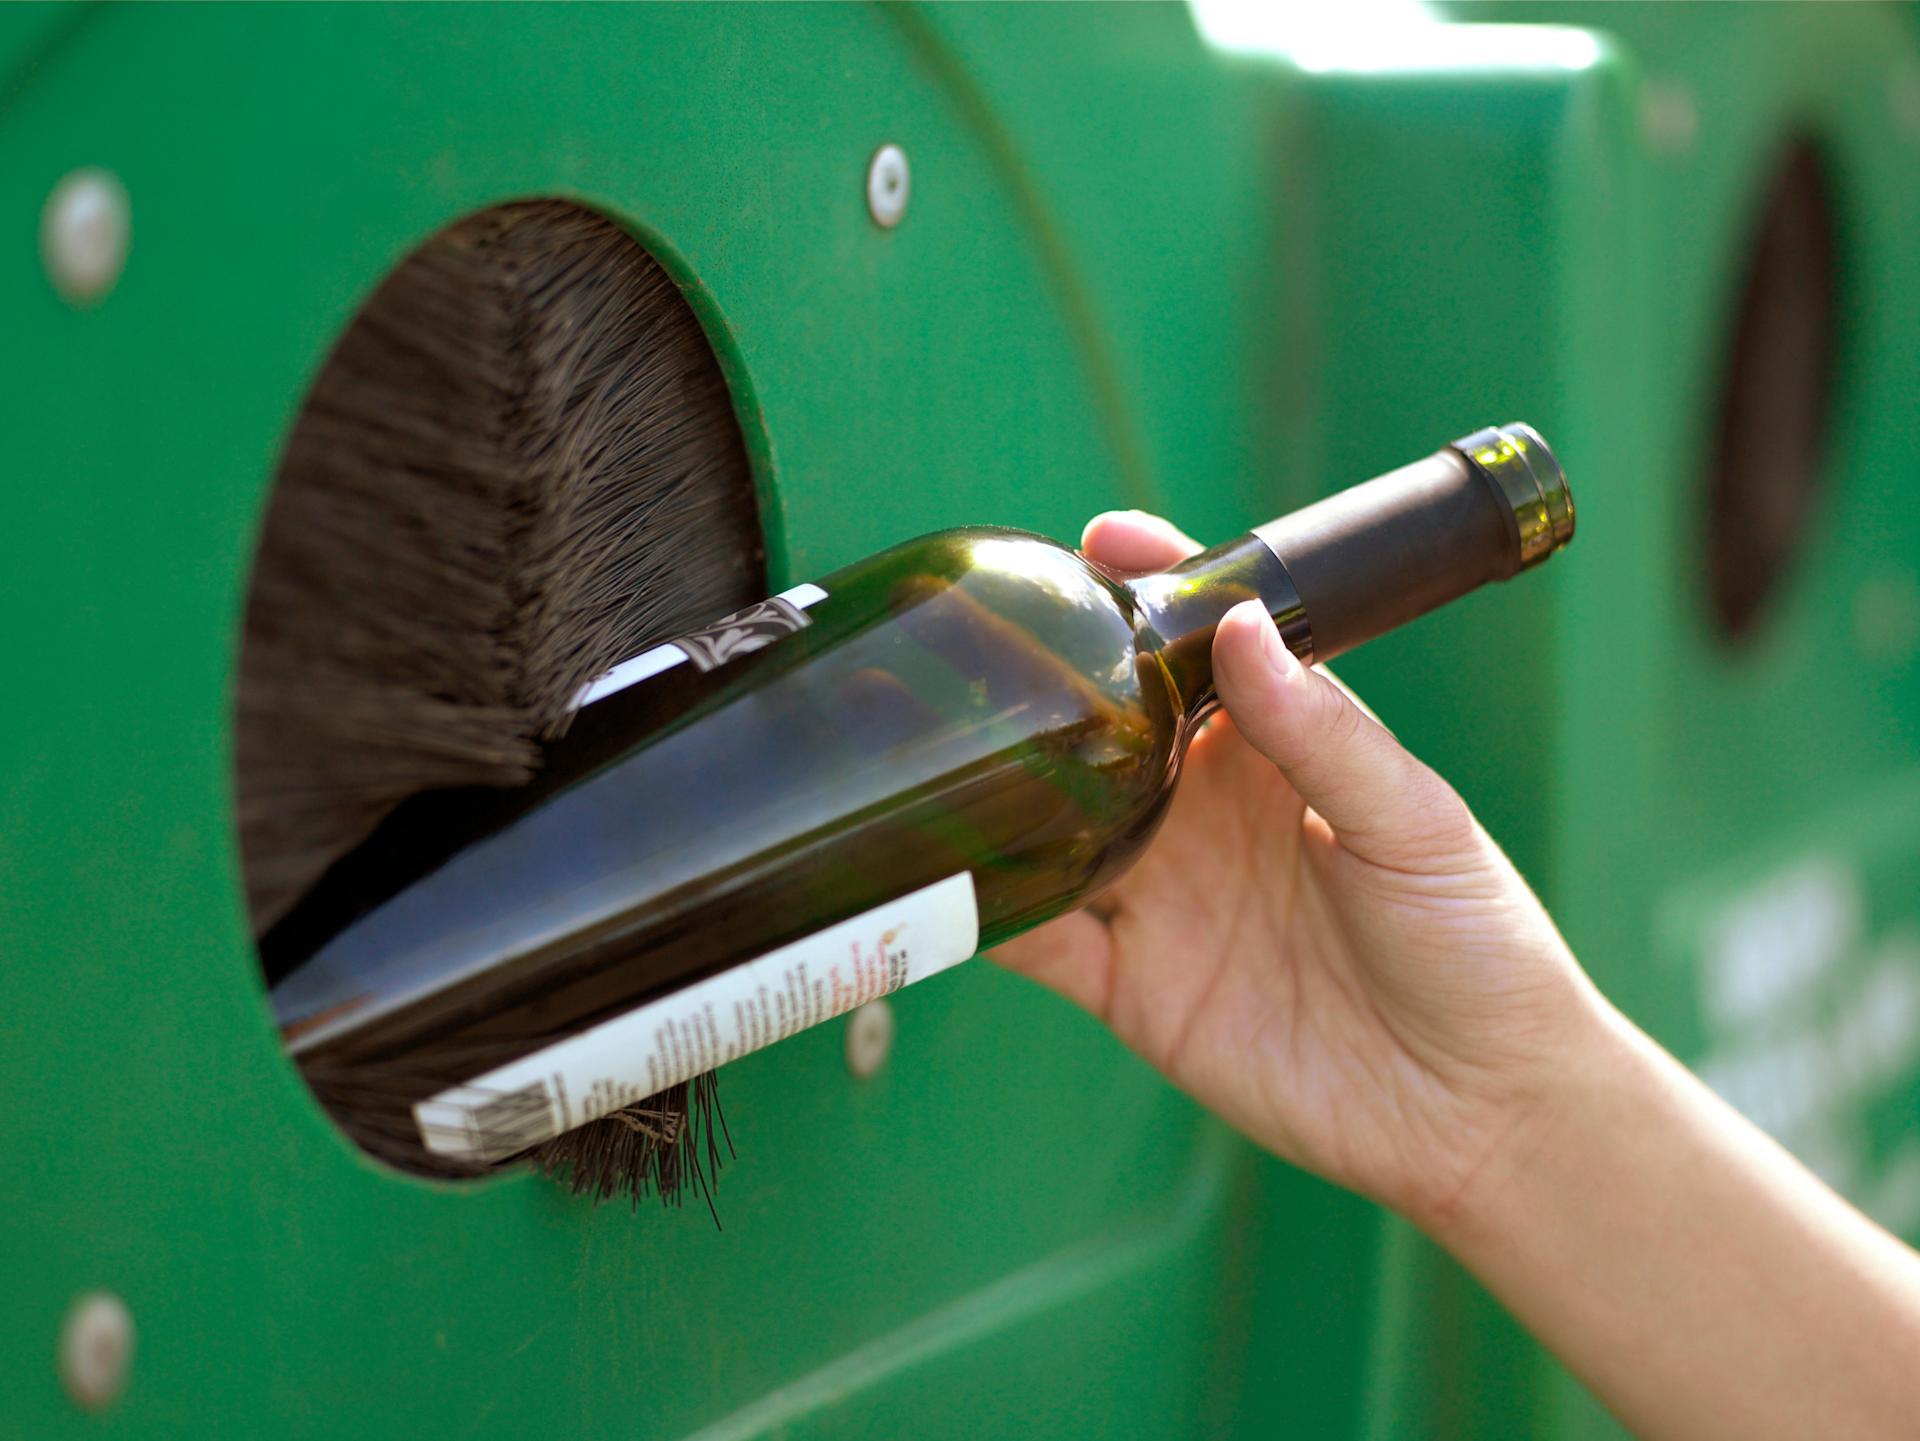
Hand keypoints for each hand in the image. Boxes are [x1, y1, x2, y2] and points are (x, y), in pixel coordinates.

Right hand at [993, 510, 1607, 1227]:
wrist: (1477, 1110)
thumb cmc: (1474, 947)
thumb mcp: (1411, 821)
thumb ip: (1322, 731)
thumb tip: (1242, 629)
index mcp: (1279, 752)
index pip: (1203, 650)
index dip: (1153, 592)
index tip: (1102, 542)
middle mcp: (1205, 815)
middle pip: (1105, 731)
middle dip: (1048, 685)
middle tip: (988, 644)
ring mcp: (1163, 897)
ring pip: (1053, 827)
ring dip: (1001, 795)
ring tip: (939, 749)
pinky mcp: (1134, 986)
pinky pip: (1039, 940)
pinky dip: (986, 912)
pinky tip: (946, 877)